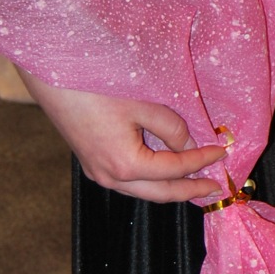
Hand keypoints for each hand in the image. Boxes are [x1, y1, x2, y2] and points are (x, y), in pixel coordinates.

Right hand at [19, 72, 226, 202]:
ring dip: (171, 188)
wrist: (53, 80)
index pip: (176, 169)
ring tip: (194, 181)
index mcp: (127, 165)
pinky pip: (129, 182)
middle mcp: (112, 178)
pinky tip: (164, 171)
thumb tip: (190, 145)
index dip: (202, 160)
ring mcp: (99, 174)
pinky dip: (152, 180)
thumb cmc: (96, 88)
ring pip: (143, 191)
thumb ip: (171, 128)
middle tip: (215, 187)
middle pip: (161, 193)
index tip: (222, 151)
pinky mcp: (92, 165)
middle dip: (190, 190)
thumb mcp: (143, 104)